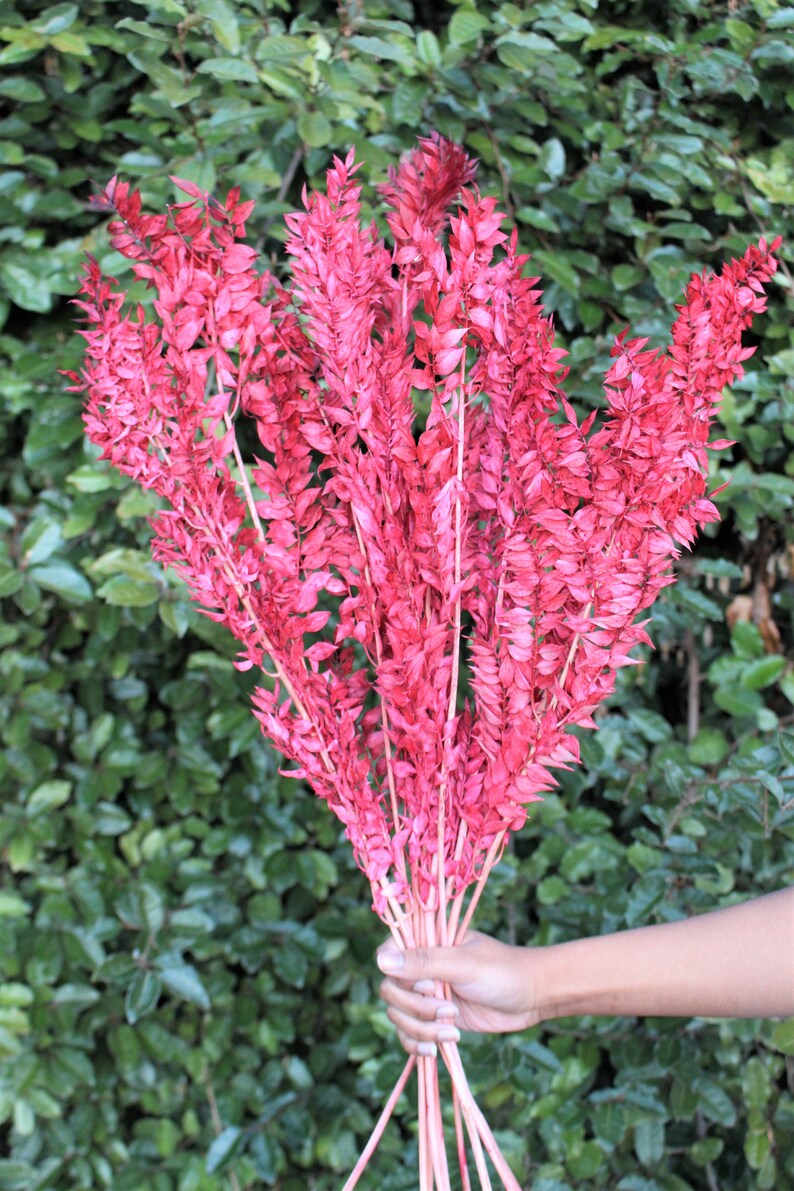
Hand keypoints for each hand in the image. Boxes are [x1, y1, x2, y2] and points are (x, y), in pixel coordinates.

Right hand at [377, 931, 538, 1055]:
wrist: (530, 997)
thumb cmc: (501, 971)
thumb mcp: (463, 964)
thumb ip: (423, 962)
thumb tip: (380, 960)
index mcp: (425, 943)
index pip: (387, 954)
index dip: (400, 976)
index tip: (429, 985)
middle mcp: (421, 968)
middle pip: (390, 991)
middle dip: (416, 1008)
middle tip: (448, 1009)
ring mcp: (426, 995)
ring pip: (399, 1016)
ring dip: (421, 1029)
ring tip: (451, 1029)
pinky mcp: (434, 1019)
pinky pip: (409, 1035)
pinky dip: (418, 1044)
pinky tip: (436, 1049)